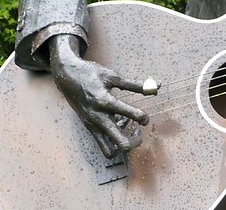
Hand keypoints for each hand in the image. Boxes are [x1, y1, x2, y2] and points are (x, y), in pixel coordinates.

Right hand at [49, 34, 149, 157]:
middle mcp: (97, 117)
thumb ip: (136, 84)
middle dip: (135, 141)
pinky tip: (117, 125)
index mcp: (105, 101)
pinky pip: (102, 144)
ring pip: (110, 150)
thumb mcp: (114, 77)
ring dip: (122, 144)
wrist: (67, 78)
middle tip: (139, 130)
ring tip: (128, 129)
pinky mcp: (89, 128)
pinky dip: (113, 140)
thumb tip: (158, 85)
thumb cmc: (92, 75)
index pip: (129, 114)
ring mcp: (92, 125)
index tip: (146, 117)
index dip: (143, 117)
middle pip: (121, 143)